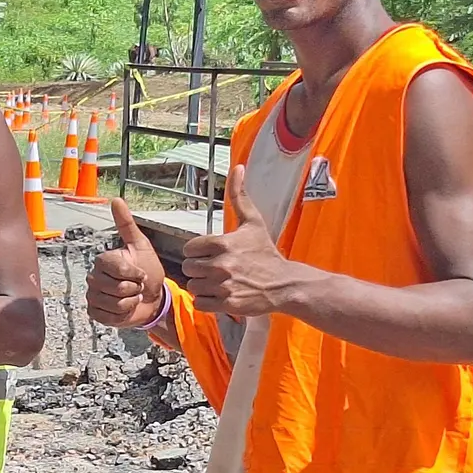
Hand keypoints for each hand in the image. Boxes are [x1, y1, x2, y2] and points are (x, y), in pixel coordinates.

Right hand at [86, 199, 167, 328]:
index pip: (116, 269)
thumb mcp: (141, 246)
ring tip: (133, 297)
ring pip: (113, 303)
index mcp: (103, 261)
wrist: (154, 298)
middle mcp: (93, 277)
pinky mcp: (95, 313)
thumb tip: (116, 200)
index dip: (134, 274)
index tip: (142, 273)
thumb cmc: (148, 271)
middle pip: (115, 287)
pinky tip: (126, 309)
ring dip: (130, 302)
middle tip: (137, 286)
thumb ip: (127, 224)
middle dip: (134, 289)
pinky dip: (123, 315)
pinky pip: (108, 316)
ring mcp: (93, 296)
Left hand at [183, 167, 295, 317]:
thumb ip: (239, 196)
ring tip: (219, 282)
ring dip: (202, 285)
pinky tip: (221, 294)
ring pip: (193, 286)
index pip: (189, 249)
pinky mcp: (226, 304)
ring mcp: (223, 285)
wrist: (284, 283)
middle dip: (198, 269)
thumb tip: (238, 168)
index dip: (198, 252)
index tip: (211, 254)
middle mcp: (220, 264)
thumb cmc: (265, 252)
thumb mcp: (252, 222)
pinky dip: (207, 301)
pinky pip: (200, 302)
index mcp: (222, 243)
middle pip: (188, 268)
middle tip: (215, 269)